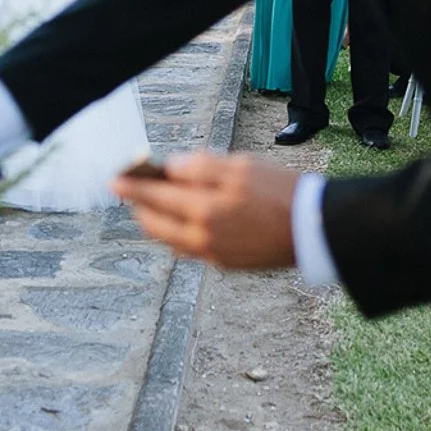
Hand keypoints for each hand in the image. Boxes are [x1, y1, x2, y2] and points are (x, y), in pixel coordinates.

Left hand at [110, 152, 298, 269]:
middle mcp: (203, 238)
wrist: (316, 229)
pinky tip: (185, 219)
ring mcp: (213, 255)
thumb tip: (172, 168)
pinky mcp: (226, 263)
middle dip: (140, 207)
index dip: (132, 188)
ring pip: (169, 241)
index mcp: (205, 210)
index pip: (155, 198)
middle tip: (134, 191)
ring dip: (157, 222)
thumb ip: (202, 167)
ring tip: (156, 204)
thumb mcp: (243, 166)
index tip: (115, 180)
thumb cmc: (282, 192)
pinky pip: (189, 249)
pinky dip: (178, 234)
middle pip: (155, 225)